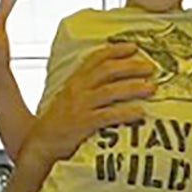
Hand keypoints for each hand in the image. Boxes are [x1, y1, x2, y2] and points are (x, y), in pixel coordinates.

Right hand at [21, 40, 154, 169]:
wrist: (40, 144)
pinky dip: (126, 112)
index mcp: (75, 81)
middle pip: (107, 71)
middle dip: (130, 66)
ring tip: (151, 88)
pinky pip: (108, 115)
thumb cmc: (58, 123)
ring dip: (133, 87)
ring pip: (110, 91)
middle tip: (149, 68)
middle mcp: (78, 90)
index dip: (115, 50)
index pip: (96, 59)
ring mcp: (80, 106)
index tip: (133, 47)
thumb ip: (87, 88)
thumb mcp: (70, 98)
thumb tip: (114, 82)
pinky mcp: (83, 124)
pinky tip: (140, 112)